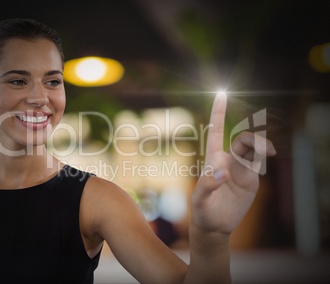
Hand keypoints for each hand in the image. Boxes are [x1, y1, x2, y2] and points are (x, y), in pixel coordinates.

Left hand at [191, 93, 275, 234]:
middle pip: (243, 139)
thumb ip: (206, 185)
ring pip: (253, 147)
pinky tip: (267, 154)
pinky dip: (263, 153)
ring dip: (262, 145)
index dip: (218, 112)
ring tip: (267, 152)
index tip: (221, 93)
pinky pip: (259, 160)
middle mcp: (227, 159)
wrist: (215, 225)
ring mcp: (240, 168)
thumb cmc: (202, 210)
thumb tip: (222, 172)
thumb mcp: (199, 200)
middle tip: (264, 150)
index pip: (216, 131)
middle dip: (254, 139)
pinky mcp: (250, 178)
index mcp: (212, 159)